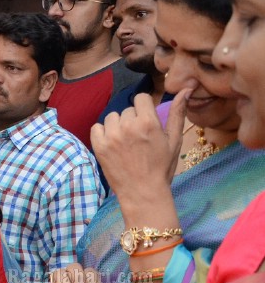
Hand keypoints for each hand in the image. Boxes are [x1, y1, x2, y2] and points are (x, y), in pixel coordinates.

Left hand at [93, 90, 187, 206]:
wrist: (142, 192)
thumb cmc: (162, 167)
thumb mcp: (174, 140)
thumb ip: (177, 113)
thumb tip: (185, 90)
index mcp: (148, 122)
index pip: (141, 98)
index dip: (145, 108)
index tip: (147, 120)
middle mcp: (128, 126)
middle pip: (127, 109)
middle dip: (133, 119)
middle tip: (138, 138)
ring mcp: (111, 136)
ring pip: (112, 117)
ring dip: (117, 125)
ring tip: (126, 141)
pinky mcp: (98, 146)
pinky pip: (96, 127)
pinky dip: (103, 133)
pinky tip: (112, 143)